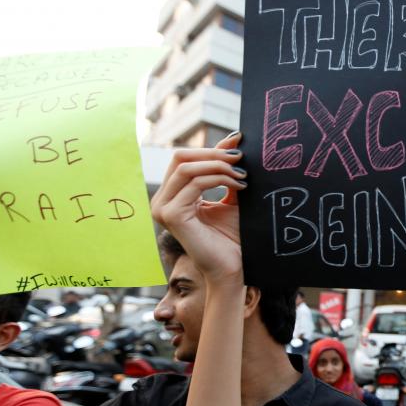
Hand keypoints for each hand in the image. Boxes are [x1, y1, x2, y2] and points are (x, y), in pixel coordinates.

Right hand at [150, 133, 244, 283]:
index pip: (185, 159)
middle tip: (241, 158)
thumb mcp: (231, 195)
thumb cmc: (233, 237)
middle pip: (180, 157)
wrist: (234, 267)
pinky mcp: (170, 215)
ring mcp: (163, 208)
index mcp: (174, 194)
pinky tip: (237, 186)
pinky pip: (194, 183)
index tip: (239, 143)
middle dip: (213, 153)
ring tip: (242, 175)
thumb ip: (227, 170)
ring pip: (186, 168)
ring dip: (218, 166)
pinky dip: (218, 179)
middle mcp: (163, 200)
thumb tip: (234, 138)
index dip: (212, 148)